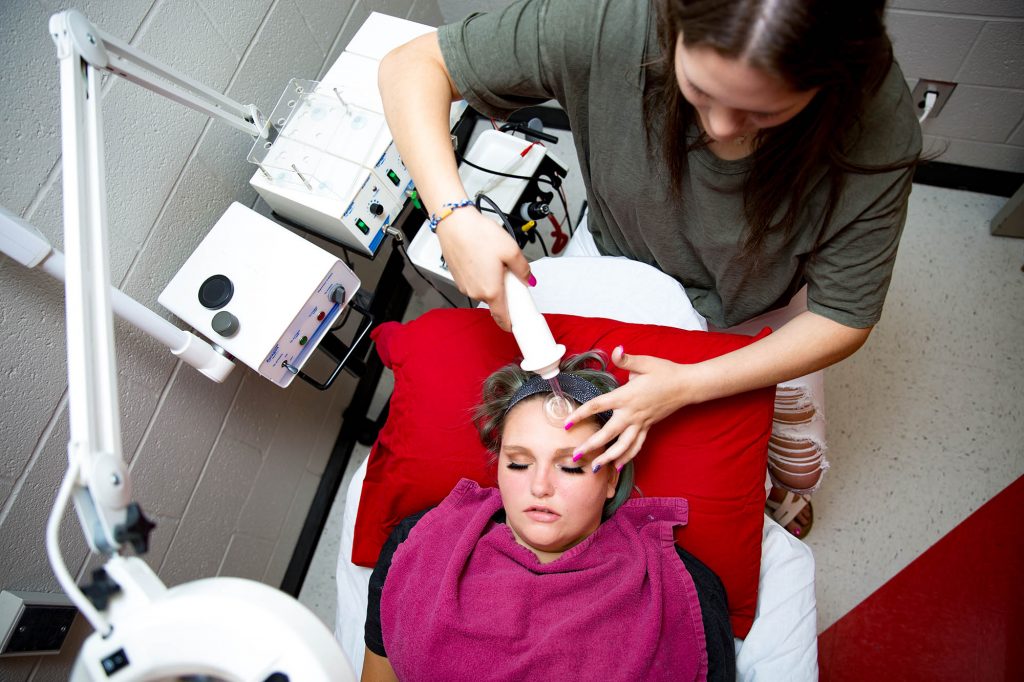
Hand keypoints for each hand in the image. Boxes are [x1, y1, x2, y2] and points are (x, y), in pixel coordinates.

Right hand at [435, 208, 532, 330]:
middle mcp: (475, 292)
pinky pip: (474, 282)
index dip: (511, 323)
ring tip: (494, 261)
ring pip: (484, 290)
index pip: (502, 317)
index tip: (517, 323)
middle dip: (504, 292)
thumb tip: (528, 278)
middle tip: (510, 274)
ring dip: (492, 282)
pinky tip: (483, 258)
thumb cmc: (478, 235)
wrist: (454, 223)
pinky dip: (481, 276)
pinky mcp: (457, 278)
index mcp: (491, 291)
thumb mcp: (511, 250)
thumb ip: (523, 269)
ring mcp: (465, 286)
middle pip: (495, 301)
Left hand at [564, 346, 695, 470]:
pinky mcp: (648, 427)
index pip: (598, 406)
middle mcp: (632, 413)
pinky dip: (627, 457)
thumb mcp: (645, 362)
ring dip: (608, 457)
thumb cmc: (665, 372)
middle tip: (575, 456)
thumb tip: (616, 350)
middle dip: (590, 446)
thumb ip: (627, 359)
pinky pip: (636, 446)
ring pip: (623, 446)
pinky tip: (617, 466)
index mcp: (626, 396)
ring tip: (594, 468)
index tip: (566, 423)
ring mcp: (641, 423)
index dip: (581, 414)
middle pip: (608, 433)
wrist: (687, 385)